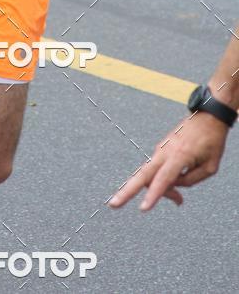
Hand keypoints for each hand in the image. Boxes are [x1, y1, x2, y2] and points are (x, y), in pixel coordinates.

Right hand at [109, 112, 228, 210]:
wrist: (207, 116)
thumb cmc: (211, 141)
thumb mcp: (210, 167)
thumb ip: (191, 180)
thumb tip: (174, 187)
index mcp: (179, 156)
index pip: (164, 179)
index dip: (154, 195)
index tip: (143, 208)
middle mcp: (164, 152)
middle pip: (142, 175)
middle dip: (127, 191)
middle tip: (112, 205)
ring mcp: (160, 150)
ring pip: (150, 176)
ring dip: (159, 190)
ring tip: (179, 199)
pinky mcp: (161, 150)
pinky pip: (157, 171)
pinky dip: (162, 182)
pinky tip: (174, 188)